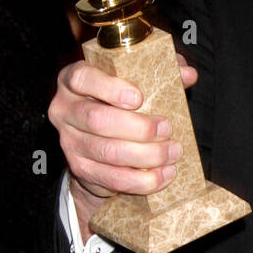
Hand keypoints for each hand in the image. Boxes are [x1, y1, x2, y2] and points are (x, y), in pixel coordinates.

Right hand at [48, 53, 196, 236]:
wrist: (97, 141)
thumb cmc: (118, 103)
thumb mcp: (134, 81)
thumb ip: (160, 72)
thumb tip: (188, 74)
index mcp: (73, 80)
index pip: (81, 78)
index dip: (109, 87)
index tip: (139, 97)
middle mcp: (64, 110)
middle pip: (97, 119)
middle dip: (138, 128)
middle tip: (167, 130)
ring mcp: (69, 142)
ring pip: (107, 152)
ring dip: (146, 156)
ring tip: (172, 152)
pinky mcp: (80, 169)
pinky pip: (112, 179)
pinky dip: (142, 180)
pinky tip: (163, 174)